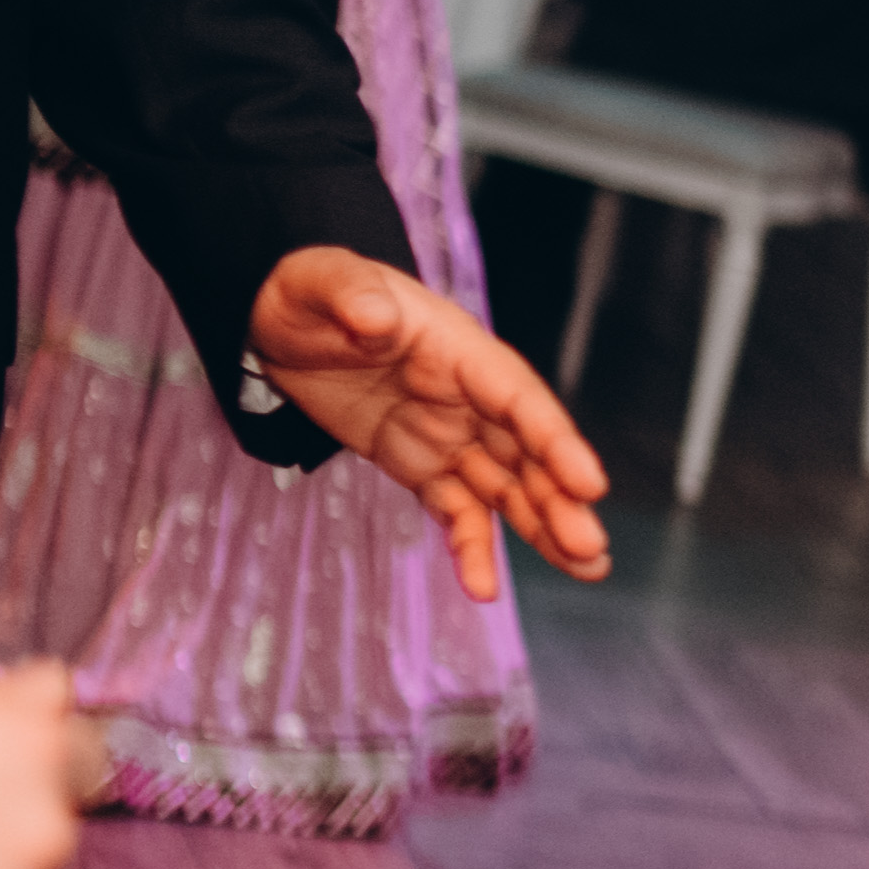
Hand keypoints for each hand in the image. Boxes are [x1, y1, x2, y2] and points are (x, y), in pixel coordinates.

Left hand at [246, 248, 612, 595]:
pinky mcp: (421, 466)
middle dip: (561, 502)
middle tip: (592, 551)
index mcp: (459, 350)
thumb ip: (354, 295)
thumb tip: (373, 317)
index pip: (517, 398)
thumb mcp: (323, 282)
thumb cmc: (310, 293)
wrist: (276, 323)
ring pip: (508, 488)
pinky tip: (483, 586)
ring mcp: (448, 435)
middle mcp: (468, 398)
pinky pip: (455, 511)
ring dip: (544, 529)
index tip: (589, 484)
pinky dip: (470, 547)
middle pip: (527, 454)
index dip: (555, 440)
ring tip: (586, 570)